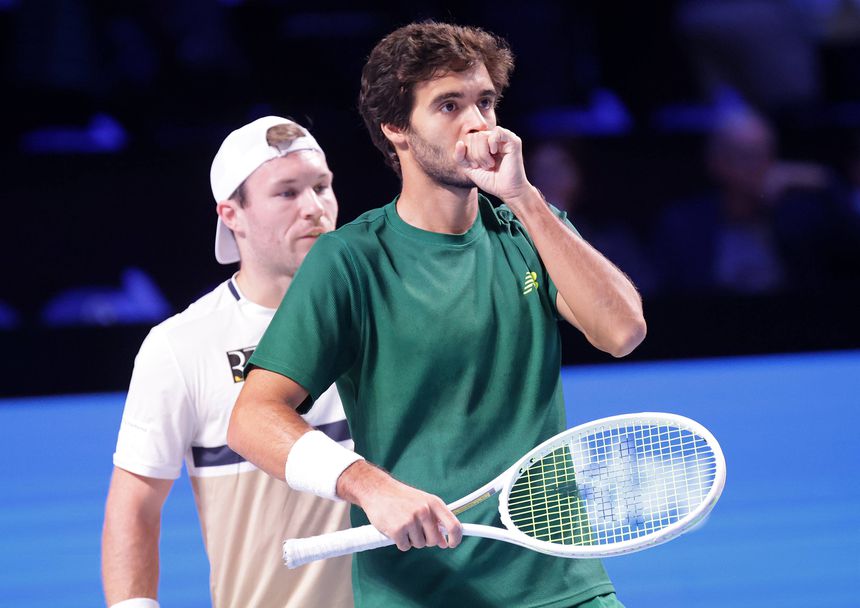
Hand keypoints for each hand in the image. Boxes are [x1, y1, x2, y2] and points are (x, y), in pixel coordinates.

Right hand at [337, 461, 462, 551]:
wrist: (377, 489)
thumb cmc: (401, 497)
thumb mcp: (423, 502)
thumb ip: (435, 520)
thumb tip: (444, 542)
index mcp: (434, 503)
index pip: (454, 525)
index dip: (456, 538)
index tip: (451, 544)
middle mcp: (425, 511)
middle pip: (434, 540)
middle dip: (426, 540)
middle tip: (415, 530)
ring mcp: (411, 520)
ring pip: (419, 544)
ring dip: (411, 539)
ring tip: (402, 523)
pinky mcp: (398, 529)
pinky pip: (405, 547)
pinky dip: (400, 542)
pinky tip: (394, 528)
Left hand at [455, 127, 529, 201]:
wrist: (507, 191)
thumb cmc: (491, 181)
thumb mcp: (470, 169)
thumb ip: (460, 157)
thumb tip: (459, 143)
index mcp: (484, 144)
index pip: (467, 139)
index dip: (467, 154)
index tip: (476, 166)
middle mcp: (493, 139)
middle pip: (473, 136)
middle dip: (475, 154)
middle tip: (485, 167)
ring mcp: (503, 139)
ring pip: (482, 135)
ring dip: (483, 153)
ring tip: (490, 164)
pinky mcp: (513, 141)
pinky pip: (497, 131)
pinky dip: (492, 143)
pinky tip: (495, 153)